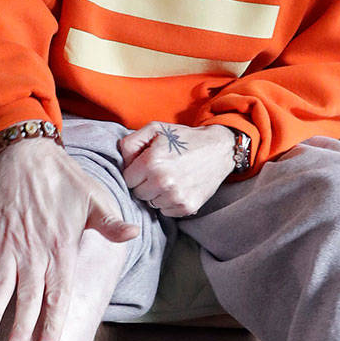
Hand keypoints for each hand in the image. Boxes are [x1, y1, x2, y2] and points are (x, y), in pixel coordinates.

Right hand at [0, 140, 138, 340]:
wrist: (29, 151)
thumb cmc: (64, 179)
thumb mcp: (94, 200)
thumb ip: (110, 224)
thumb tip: (133, 234)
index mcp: (62, 249)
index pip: (59, 295)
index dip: (53, 324)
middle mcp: (35, 251)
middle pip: (29, 297)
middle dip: (22, 327)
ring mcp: (10, 242)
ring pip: (1, 282)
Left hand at [118, 121, 235, 217]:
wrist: (218, 149)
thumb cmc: (184, 139)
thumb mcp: (156, 129)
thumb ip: (131, 142)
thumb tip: (121, 160)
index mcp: (152, 162)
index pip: (127, 179)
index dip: (135, 172)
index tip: (146, 166)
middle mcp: (163, 181)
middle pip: (138, 194)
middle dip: (145, 184)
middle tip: (159, 172)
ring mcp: (176, 196)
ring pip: (152, 203)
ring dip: (157, 194)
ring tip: (171, 179)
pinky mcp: (187, 206)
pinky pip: (166, 211)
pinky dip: (170, 202)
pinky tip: (179, 187)